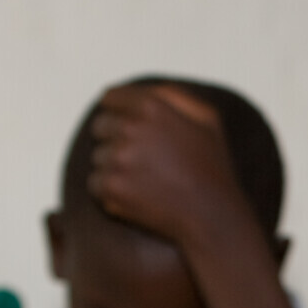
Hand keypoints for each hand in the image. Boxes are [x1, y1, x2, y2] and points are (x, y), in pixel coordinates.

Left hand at [87, 82, 250, 246]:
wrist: (212, 218)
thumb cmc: (212, 167)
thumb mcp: (207, 119)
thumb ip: (173, 95)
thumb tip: (143, 89)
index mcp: (152, 107)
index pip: (111, 97)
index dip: (118, 111)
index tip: (127, 127)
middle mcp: (131, 129)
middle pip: (100, 126)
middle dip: (115, 140)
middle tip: (141, 160)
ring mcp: (118, 159)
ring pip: (98, 157)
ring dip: (114, 168)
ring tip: (146, 182)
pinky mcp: (110, 188)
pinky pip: (95, 183)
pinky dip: (110, 191)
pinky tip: (137, 197)